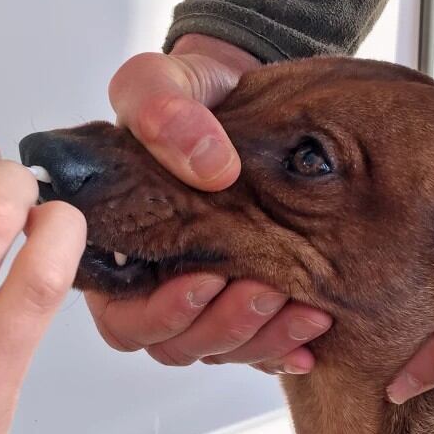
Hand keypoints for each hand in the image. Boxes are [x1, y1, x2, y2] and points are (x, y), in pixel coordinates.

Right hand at [90, 35, 331, 373]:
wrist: (241, 94)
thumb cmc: (187, 95)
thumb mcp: (162, 83)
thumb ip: (163, 111)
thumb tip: (210, 165)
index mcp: (116, 246)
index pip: (121, 314)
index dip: (158, 312)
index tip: (206, 279)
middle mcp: (156, 281)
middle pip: (174, 343)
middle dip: (222, 327)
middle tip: (266, 290)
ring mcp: (204, 294)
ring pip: (221, 349)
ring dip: (262, 338)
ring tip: (306, 308)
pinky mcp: (246, 294)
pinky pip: (262, 346)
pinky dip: (288, 345)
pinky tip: (317, 332)